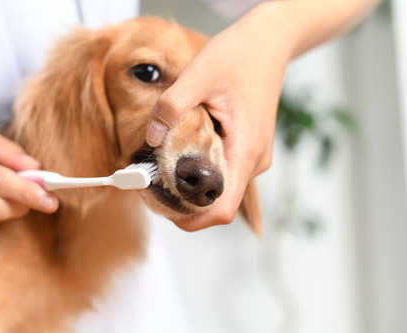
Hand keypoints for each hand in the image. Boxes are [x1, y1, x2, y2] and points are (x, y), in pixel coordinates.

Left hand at [146, 4, 292, 229]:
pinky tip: (185, 150)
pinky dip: (202, 170)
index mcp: (245, 150)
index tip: (163, 210)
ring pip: (221, 187)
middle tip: (153, 183)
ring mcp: (254, 155)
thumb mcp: (199, 74)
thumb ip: (172, 107)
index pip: (222, 208)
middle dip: (185, 202)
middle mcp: (254, 160)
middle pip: (218, 202)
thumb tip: (151, 138)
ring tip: (165, 164)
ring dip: (192, 185)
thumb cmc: (240, 56)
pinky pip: (225, 171)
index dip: (192, 219)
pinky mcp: (249, 148)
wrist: (269, 43)